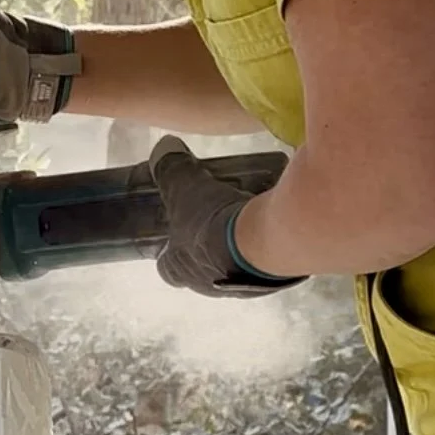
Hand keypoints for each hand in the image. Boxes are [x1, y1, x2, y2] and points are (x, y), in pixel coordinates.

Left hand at [149, 137, 303, 297]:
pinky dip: (263, 247)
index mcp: (181, 269)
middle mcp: (207, 285)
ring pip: (234, 268)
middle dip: (207, 245)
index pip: (167, 269)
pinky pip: (262, 264)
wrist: (260, 242)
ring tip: (246, 217)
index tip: (178, 231)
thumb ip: (173, 169)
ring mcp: (239, 287)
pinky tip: (269, 225)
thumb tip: (164, 146)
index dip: (170, 251)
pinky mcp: (269, 282)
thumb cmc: (211, 220)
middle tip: (216, 218)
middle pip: (202, 268)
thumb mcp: (186, 186)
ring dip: (237, 248)